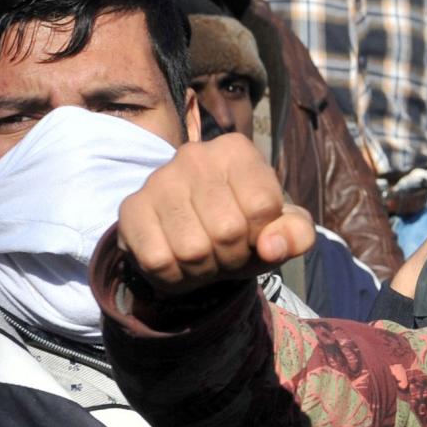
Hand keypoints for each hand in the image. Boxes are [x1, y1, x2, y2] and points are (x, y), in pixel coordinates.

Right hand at [116, 132, 314, 297]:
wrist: (193, 237)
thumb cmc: (245, 227)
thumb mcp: (281, 229)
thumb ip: (296, 234)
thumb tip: (272, 247)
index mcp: (236, 150)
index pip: (262, 207)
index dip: (262, 235)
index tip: (253, 233)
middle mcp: (194, 155)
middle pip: (227, 231)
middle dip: (233, 256)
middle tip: (226, 250)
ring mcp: (157, 180)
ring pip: (192, 250)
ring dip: (204, 269)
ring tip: (203, 256)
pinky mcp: (130, 209)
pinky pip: (158, 261)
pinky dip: (175, 276)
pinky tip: (177, 260)